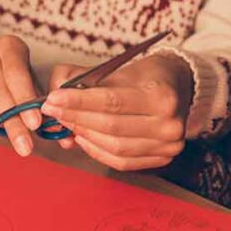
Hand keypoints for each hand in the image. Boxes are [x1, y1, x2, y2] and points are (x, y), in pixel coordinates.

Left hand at [40, 54, 192, 170]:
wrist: (177, 88)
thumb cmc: (144, 77)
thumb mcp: (118, 68)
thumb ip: (82, 78)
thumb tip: (53, 94)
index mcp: (161, 95)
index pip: (112, 101)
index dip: (79, 102)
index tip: (53, 98)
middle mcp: (169, 123)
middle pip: (111, 127)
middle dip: (76, 119)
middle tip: (53, 111)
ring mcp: (168, 145)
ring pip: (115, 147)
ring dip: (84, 136)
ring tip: (66, 124)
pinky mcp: (162, 159)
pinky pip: (122, 162)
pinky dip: (98, 152)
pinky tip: (82, 139)